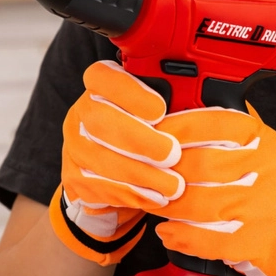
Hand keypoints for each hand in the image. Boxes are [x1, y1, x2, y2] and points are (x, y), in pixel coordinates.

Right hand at [52, 60, 184, 265]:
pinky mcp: (74, 177)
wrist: (109, 170)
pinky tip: (156, 197)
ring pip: (102, 159)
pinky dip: (132, 194)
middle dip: (141, 140)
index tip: (160, 109)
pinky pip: (101, 187)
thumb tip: (200, 103)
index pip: (103, 77)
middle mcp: (82, 112)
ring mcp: (74, 145)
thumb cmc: (141, 131)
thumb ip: (170, 102)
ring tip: (173, 185)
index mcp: (100, 87)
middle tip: (173, 154)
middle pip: (101, 121)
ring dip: (142, 174)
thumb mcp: (154, 110)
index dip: (130, 93)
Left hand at [154, 106, 275, 275]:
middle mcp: (267, 171)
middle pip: (199, 166)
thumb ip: (236, 131)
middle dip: (166, 173)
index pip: (213, 123)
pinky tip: (168, 233)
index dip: (177, 127)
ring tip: (156, 204)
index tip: (154, 133)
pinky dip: (181, 236)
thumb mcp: (271, 151)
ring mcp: (263, 209)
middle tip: (148, 176)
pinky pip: (207, 239)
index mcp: (267, 141)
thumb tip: (187, 105)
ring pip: (198, 203)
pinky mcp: (257, 244)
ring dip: (168, 206)